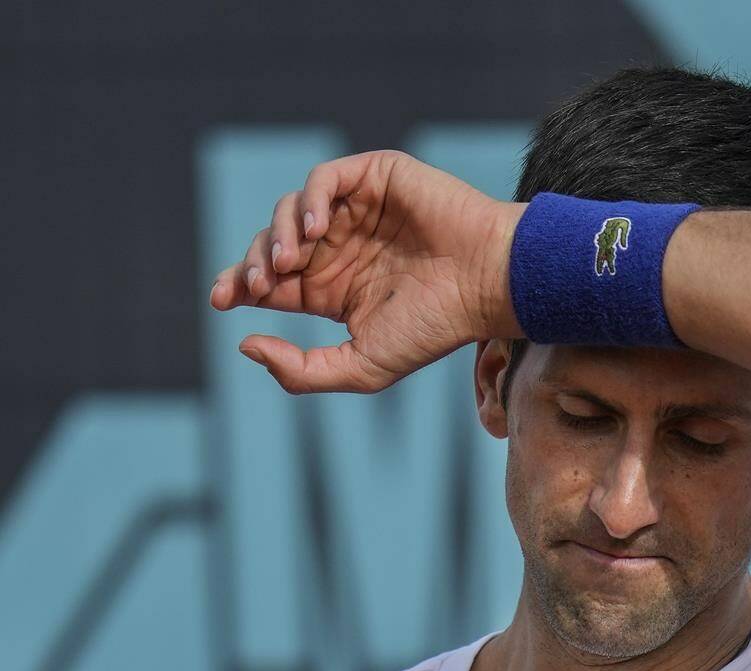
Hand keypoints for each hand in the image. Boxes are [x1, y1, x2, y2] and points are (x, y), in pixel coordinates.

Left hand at [210, 149, 523, 393]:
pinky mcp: (376, 179)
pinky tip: (315, 228)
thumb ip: (302, 372)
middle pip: (273, 245)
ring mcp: (358, 211)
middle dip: (253, 263)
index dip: (239, 285)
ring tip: (290, 262)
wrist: (488, 283)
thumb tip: (244, 344)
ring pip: (292, 210)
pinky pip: (325, 179)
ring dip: (279, 234)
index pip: (271, 281)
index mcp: (334, 289)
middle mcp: (342, 248)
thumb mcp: (361, 367)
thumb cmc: (435, 328)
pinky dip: (311, 199)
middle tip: (254, 284)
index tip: (223, 300)